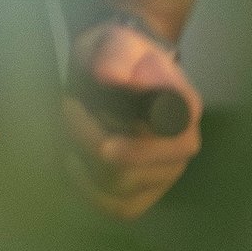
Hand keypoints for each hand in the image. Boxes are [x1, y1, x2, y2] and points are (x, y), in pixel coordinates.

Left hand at [64, 15, 201, 219]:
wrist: (116, 70)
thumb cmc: (117, 56)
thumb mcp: (114, 43)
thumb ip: (116, 56)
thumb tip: (113, 77)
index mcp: (183, 111)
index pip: (171, 145)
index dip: (136, 150)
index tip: (102, 141)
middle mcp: (182, 148)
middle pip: (129, 171)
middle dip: (86, 142)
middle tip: (68, 109)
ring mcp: (165, 173)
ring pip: (117, 189)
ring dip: (82, 161)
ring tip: (70, 129)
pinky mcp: (144, 191)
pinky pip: (116, 207)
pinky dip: (88, 187)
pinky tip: (76, 160)